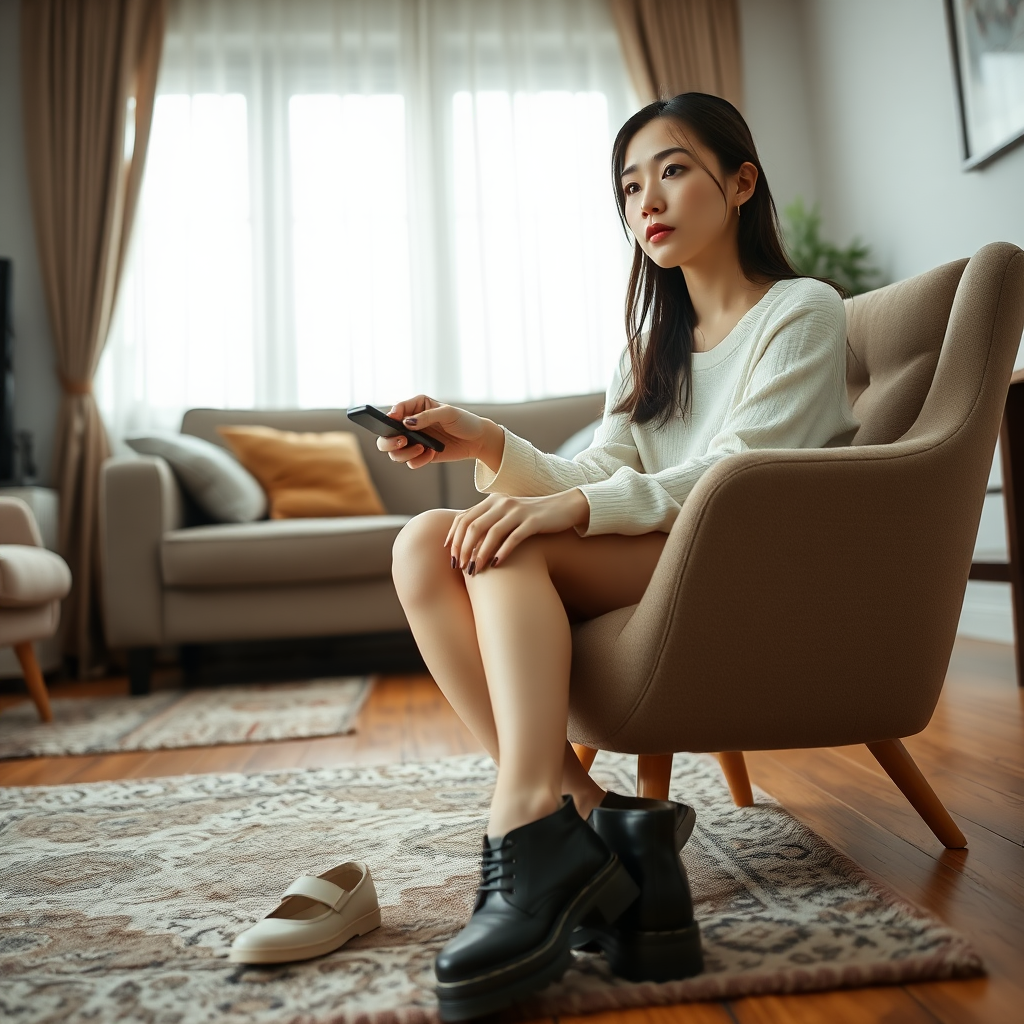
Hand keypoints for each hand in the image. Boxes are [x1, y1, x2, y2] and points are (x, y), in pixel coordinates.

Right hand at [376, 395, 504, 469]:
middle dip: (389, 441)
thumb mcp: (447, 413)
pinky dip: (418, 460)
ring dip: (404, 453)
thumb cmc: (463, 421)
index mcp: (415, 407)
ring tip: (422, 448)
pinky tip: (431, 454)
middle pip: (386, 435)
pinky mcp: (421, 455)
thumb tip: (406, 423)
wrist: (477, 440)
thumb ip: (426, 416)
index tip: (393, 421)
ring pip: (395, 452)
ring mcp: (414, 441)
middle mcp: (410, 424)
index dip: (390, 417)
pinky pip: (410, 462)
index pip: (395, 411)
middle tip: (402, 441)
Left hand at [445, 489, 590, 573]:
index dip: (453, 537)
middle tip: (460, 568)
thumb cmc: (532, 517)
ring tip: (475, 570)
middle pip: (474, 526)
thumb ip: (489, 522)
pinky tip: (496, 565)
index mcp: (492, 501)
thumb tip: (468, 543)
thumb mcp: (508, 515)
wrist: (565, 507)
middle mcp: (502, 503)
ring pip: (491, 533)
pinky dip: (502, 552)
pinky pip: (513, 538)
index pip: (464, 518)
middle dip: (464, 549)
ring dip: (480, 554)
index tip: (450, 556)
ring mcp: (518, 511)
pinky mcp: (533, 521)